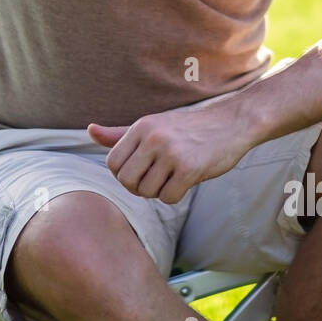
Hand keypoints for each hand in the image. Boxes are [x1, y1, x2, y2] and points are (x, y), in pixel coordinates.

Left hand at [88, 97, 255, 204]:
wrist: (231, 123)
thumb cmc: (188, 128)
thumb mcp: (152, 125)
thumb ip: (120, 134)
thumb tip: (90, 131)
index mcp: (141, 126)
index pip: (112, 164)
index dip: (123, 176)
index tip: (139, 173)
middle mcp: (154, 138)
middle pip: (126, 181)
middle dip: (138, 187)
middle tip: (155, 180)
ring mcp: (172, 153)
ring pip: (147, 192)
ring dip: (158, 192)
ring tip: (172, 177)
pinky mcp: (190, 168)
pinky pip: (168, 198)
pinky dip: (175, 195)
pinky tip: (185, 181)